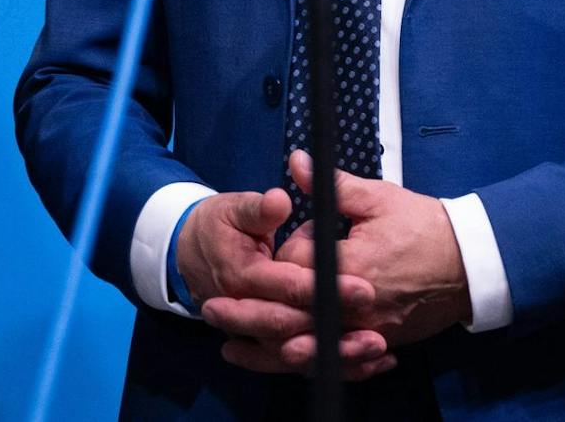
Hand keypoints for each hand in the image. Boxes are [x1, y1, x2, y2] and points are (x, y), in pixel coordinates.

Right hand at [176, 186, 392, 378]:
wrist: (189, 252)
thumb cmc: (220, 226)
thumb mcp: (234, 208)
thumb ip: (259, 208)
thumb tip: (280, 202)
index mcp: (242, 275)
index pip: (288, 286)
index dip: (326, 287)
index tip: (363, 287)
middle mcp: (246, 309)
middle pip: (292, 327)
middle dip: (334, 328)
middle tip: (375, 330)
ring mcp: (252, 329)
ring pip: (293, 351)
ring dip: (333, 354)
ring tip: (374, 351)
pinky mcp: (263, 338)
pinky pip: (295, 358)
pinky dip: (327, 362)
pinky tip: (364, 362)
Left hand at [276, 151, 471, 346]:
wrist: (469, 263)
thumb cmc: (425, 228)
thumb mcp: (379, 198)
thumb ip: (331, 184)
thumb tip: (297, 161)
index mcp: (345, 265)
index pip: (287, 264)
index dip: (295, 243)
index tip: (315, 232)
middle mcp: (349, 305)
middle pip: (291, 303)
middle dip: (295, 279)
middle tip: (320, 257)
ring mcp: (363, 330)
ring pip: (310, 331)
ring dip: (309, 308)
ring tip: (329, 282)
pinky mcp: (376, 344)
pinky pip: (337, 349)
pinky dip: (331, 332)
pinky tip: (344, 307)